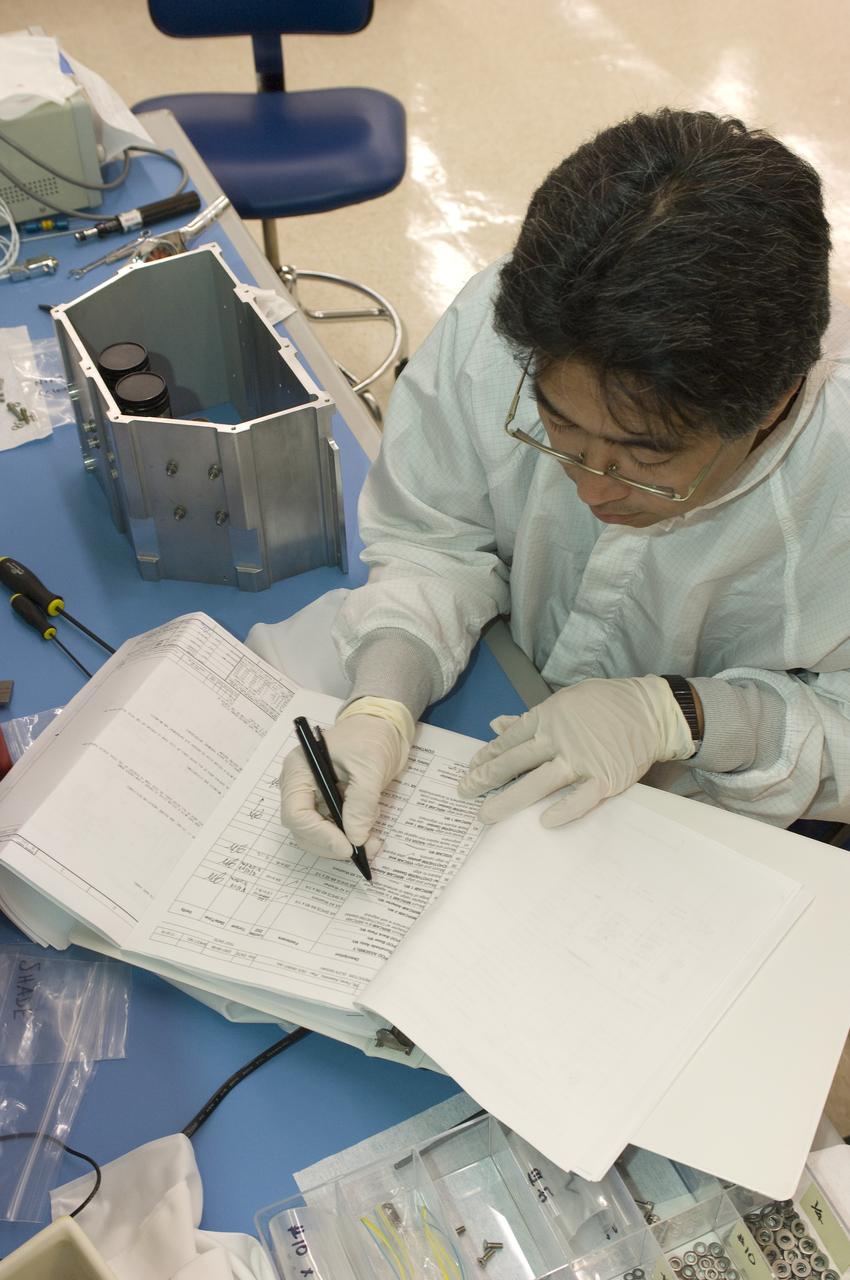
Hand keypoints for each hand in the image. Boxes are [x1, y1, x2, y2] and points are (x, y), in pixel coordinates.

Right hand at [279, 706, 412, 858]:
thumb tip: (355, 838)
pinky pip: (333, 830)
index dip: (319, 835)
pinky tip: (370, 834)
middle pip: (303, 829)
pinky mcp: (328, 805)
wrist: (382, 726)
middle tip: (365, 850)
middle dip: (332, 843)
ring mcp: (313, 797)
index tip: (347, 846)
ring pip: (318, 835)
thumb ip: (361, 803)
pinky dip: (350, 837)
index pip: (296, 812)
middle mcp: (300, 787)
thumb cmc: (371, 737)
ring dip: (344, 844)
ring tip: (374, 842)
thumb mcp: (370, 767)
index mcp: (300, 771)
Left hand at [457, 676, 694, 826]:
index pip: (510, 741)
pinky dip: (563, 810)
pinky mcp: (605, 778)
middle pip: (515, 762)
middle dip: (486, 779)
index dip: (487, 757)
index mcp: (548, 717)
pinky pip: (580, 798)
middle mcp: (559, 738)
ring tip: (486, 815)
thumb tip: (496, 724)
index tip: (470, 770)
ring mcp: (582, 759)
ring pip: (538, 783)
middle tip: (464, 793)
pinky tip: (544, 822)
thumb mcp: (565, 700)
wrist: (651, 711)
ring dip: (509, 800)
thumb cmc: (606, 704)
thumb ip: (530, 718)